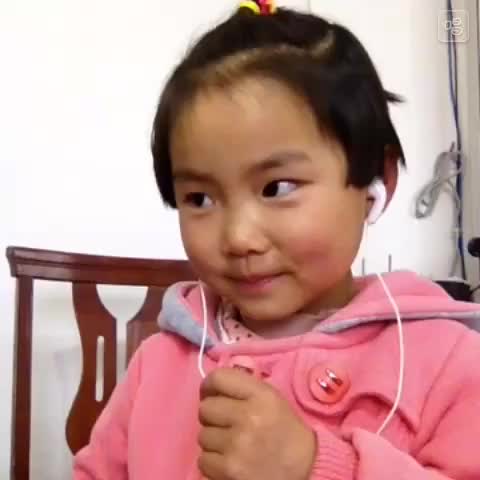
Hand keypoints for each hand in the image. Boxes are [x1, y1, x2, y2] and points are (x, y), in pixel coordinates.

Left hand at [198, 367, 315, 479]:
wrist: (306, 469)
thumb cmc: (284, 430)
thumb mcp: (271, 399)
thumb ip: (244, 387)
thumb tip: (212, 384)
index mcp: (261, 395)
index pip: (219, 378)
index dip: (209, 385)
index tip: (210, 393)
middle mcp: (248, 417)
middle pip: (205, 408)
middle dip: (212, 415)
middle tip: (225, 422)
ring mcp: (237, 445)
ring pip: (202, 435)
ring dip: (213, 440)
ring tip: (231, 443)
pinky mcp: (229, 470)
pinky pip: (203, 460)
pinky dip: (213, 461)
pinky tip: (230, 459)